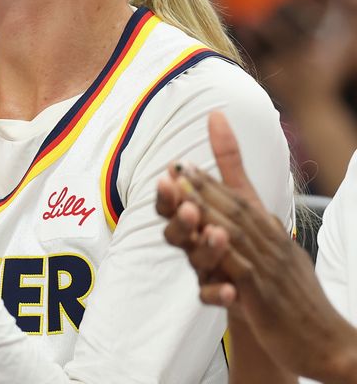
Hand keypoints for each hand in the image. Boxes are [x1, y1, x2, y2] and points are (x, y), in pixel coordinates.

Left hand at [159, 112, 356, 381]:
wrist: (327, 342)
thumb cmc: (296, 301)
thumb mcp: (279, 261)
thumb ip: (257, 238)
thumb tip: (240, 219)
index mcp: (274, 238)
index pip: (241, 203)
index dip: (211, 182)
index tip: (183, 164)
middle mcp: (273, 247)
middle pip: (236, 211)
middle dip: (205, 187)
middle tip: (178, 168)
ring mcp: (269, 270)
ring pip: (235, 235)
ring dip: (208, 211)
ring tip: (183, 193)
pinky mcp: (264, 296)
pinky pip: (240, 272)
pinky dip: (223, 254)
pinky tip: (205, 238)